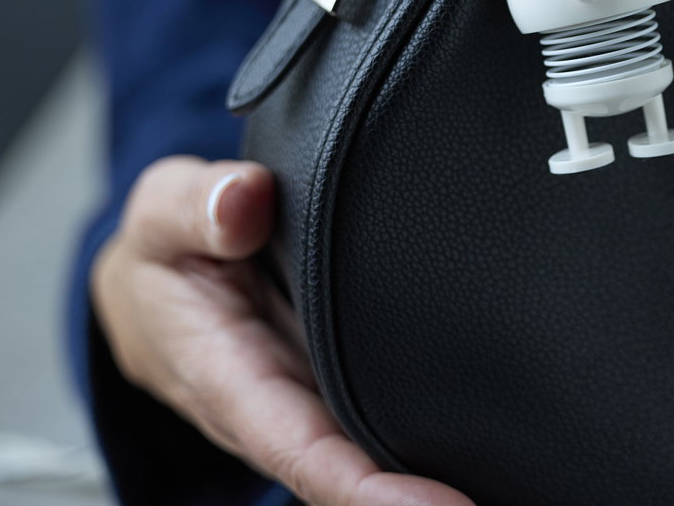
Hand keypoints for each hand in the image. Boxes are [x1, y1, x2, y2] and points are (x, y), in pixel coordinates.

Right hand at [91, 156, 473, 505]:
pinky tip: (498, 452)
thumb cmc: (166, 255)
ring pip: (376, 456)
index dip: (363, 488)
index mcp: (231, 380)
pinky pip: (387, 422)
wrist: (159, 283)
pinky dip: (437, 442)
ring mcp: (318, 402)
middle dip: (414, 503)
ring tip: (514, 487)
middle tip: (487, 503)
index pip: (302, 448)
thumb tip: (244, 199)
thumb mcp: (162, 214)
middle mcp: (282, 409)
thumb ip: (197, 206)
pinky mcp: (343, 386)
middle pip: (352, 473)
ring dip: (431, 485)